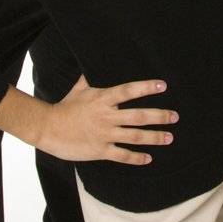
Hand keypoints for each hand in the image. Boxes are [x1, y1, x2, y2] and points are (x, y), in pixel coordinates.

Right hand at [36, 75, 177, 163]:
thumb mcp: (79, 89)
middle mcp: (107, 116)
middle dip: (159, 116)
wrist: (47, 128)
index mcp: (103, 99)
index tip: (163, 85)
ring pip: (135, 136)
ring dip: (154, 137)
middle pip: (139, 116)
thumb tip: (92, 62)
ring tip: (169, 137)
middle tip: (175, 117)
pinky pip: (122, 155)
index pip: (129, 91)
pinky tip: (148, 158)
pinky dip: (137, 158)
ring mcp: (104, 134)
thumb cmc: (64, 107)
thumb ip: (90, 78)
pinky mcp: (100, 150)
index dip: (146, 87)